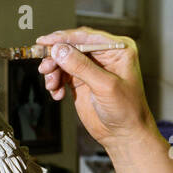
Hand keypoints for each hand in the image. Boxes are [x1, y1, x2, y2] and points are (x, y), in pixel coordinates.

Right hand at [36, 27, 156, 149]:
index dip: (64, 38)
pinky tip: (57, 94)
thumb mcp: (106, 86)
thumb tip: (60, 50)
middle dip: (56, 56)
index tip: (46, 42)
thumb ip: (82, 67)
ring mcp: (92, 68)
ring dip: (53, 71)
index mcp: (118, 49)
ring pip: (63, 60)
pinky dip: (55, 82)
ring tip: (52, 84)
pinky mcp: (82, 80)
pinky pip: (61, 74)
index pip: (86, 36)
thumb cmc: (127, 111)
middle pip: (72, 46)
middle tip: (45, 67)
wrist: (124, 135)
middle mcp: (104, 55)